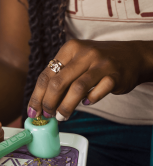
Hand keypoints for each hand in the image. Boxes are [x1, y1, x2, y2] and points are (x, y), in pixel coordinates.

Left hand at [27, 39, 149, 120]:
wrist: (131, 56)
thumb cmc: (96, 63)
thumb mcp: (76, 62)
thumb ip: (60, 79)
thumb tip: (42, 105)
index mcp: (69, 49)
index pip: (45, 75)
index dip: (37, 96)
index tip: (33, 112)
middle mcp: (84, 54)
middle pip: (58, 82)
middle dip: (49, 103)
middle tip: (48, 115)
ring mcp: (101, 63)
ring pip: (77, 88)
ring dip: (66, 106)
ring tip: (62, 117)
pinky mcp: (115, 75)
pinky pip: (98, 92)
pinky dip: (90, 100)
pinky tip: (86, 104)